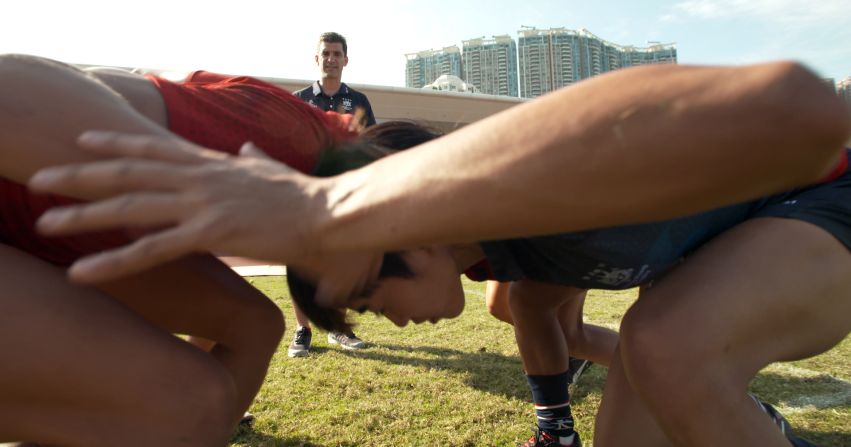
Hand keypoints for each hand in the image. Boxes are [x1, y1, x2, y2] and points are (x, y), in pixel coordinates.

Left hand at [29, 131, 330, 282]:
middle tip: (40, 179)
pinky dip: (113, 260)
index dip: (117, 143)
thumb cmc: (304, 195)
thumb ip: (251, 157)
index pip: (156, 148)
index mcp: (212, 164)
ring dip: (83, 213)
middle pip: (129, 172)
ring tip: (44, 221)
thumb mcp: (272, 169)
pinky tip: (84, 271)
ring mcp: (202, 203)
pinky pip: (152, 249)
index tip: (83, 141)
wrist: (328, 212)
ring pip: (131, 206)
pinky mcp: (211, 232)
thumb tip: (245, 147)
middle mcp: (200, 178)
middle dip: (81, 175)